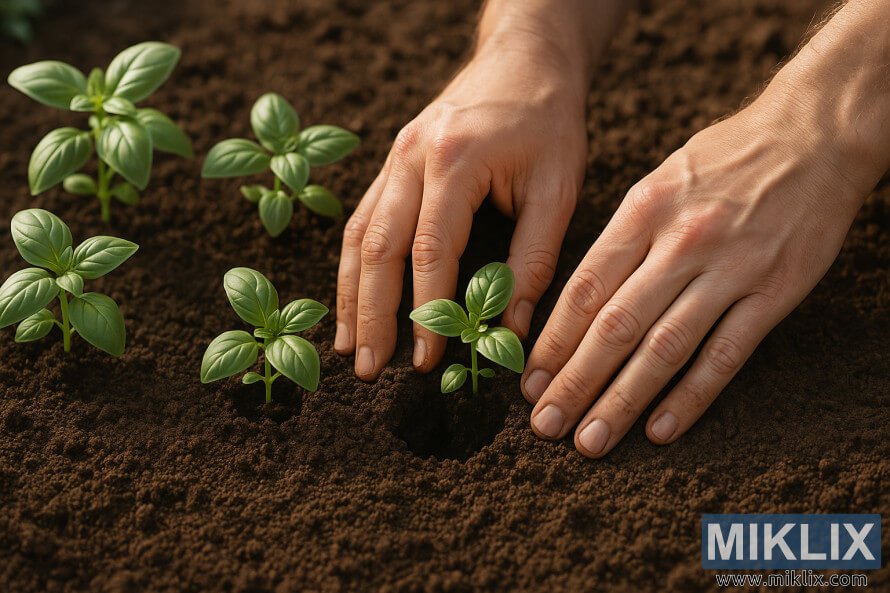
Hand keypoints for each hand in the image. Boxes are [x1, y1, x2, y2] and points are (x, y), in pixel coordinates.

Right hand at [334, 38, 588, 379]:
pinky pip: (361, 218)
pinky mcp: (391, 164)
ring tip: (349, 346)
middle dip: (371, 313)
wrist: (524, 59)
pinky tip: (353, 299)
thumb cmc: (548, 122)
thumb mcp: (558, 189)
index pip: (430, 251)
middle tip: (369, 368)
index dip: (427, 311)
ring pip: (357, 234)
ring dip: (350, 294)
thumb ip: (533, 260)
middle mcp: (410, 158)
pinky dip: (354, 265)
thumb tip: (510, 329)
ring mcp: (393, 157)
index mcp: (454, 161)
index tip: (429, 360)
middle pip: (377, 247)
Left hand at [521, 75, 884, 456]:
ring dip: (621, 401)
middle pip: (615, 325)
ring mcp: (730, 269)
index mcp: (643, 211)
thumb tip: (579, 300)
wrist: (815, 134)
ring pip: (663, 348)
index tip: (529, 381)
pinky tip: (659, 430)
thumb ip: (622, 237)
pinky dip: (691, 397)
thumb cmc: (725, 159)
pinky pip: (725, 354)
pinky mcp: (774, 292)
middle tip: (544, 425)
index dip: (553, 341)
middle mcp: (681, 242)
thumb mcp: (658, 181)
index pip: (585, 288)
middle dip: (574, 382)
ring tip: (589, 441)